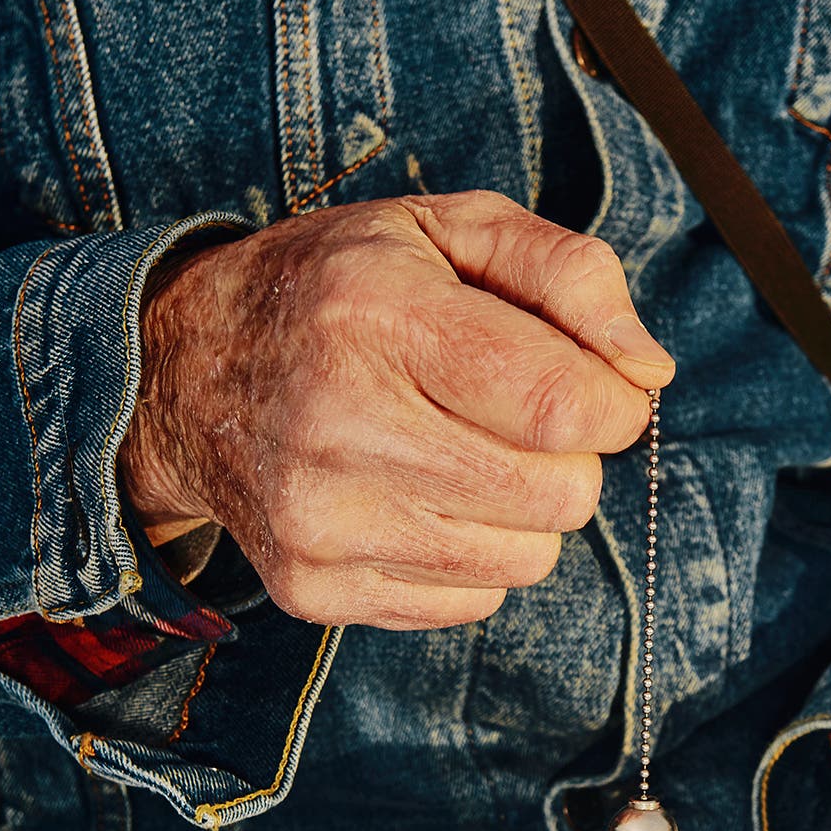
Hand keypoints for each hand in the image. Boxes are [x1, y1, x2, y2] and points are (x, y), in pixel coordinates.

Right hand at [121, 191, 674, 628]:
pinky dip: (471, 556)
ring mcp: (320, 520)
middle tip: (512, 418)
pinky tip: (419, 499)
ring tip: (459, 454)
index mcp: (377, 316)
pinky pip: (473, 600)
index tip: (599, 391)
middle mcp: (338, 424)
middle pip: (559, 496)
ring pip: (526, 559)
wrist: (183, 372)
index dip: (614, 406)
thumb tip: (647, 372)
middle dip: (568, 458)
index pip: (563, 407)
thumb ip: (570, 276)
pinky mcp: (314, 588)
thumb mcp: (450, 230)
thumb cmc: (342, 292)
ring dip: (522, 511)